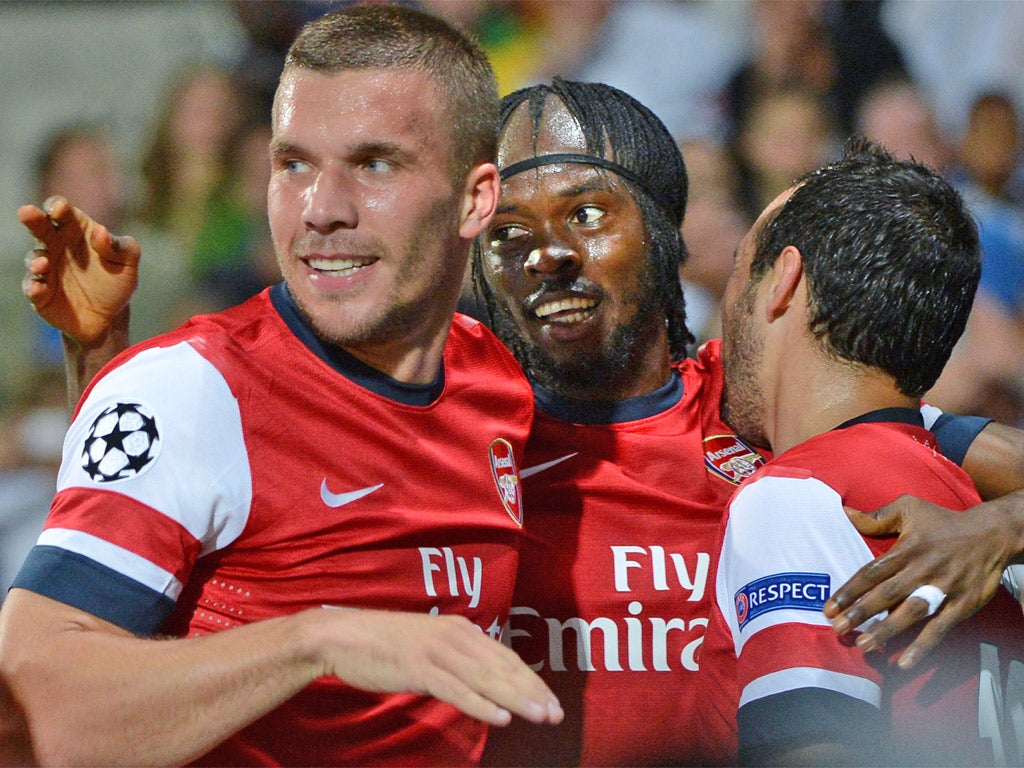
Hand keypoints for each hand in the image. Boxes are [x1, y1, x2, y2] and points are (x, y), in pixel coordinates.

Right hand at [20, 195, 138, 344]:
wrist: (110, 317)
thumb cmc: (117, 281)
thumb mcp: (128, 263)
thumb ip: (121, 246)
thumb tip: (100, 231)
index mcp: (76, 231)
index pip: (62, 211)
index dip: (58, 206)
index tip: (60, 210)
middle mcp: (56, 245)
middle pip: (39, 226)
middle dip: (32, 218)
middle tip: (27, 212)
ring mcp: (46, 268)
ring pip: (34, 257)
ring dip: (36, 259)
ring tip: (43, 263)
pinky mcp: (40, 292)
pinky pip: (32, 287)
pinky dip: (33, 287)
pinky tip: (39, 288)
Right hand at [312, 608, 563, 726]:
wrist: (342, 635)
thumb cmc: (384, 644)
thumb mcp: (428, 645)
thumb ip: (455, 659)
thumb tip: (482, 680)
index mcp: (460, 629)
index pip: (505, 657)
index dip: (530, 679)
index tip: (551, 700)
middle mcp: (455, 636)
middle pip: (502, 668)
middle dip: (533, 692)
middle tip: (557, 714)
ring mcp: (437, 651)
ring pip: (486, 679)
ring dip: (517, 699)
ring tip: (541, 716)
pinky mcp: (419, 668)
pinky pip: (456, 690)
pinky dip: (481, 704)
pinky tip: (501, 717)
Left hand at [824, 495, 1012, 668]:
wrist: (992, 534)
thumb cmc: (943, 522)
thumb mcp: (910, 508)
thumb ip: (877, 516)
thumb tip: (845, 512)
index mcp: (906, 549)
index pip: (871, 573)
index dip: (849, 591)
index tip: (828, 608)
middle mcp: (922, 570)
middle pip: (886, 594)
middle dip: (860, 613)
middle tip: (837, 629)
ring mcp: (943, 589)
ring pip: (910, 612)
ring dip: (886, 630)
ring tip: (863, 645)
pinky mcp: (962, 605)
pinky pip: (940, 628)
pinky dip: (923, 646)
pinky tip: (904, 662)